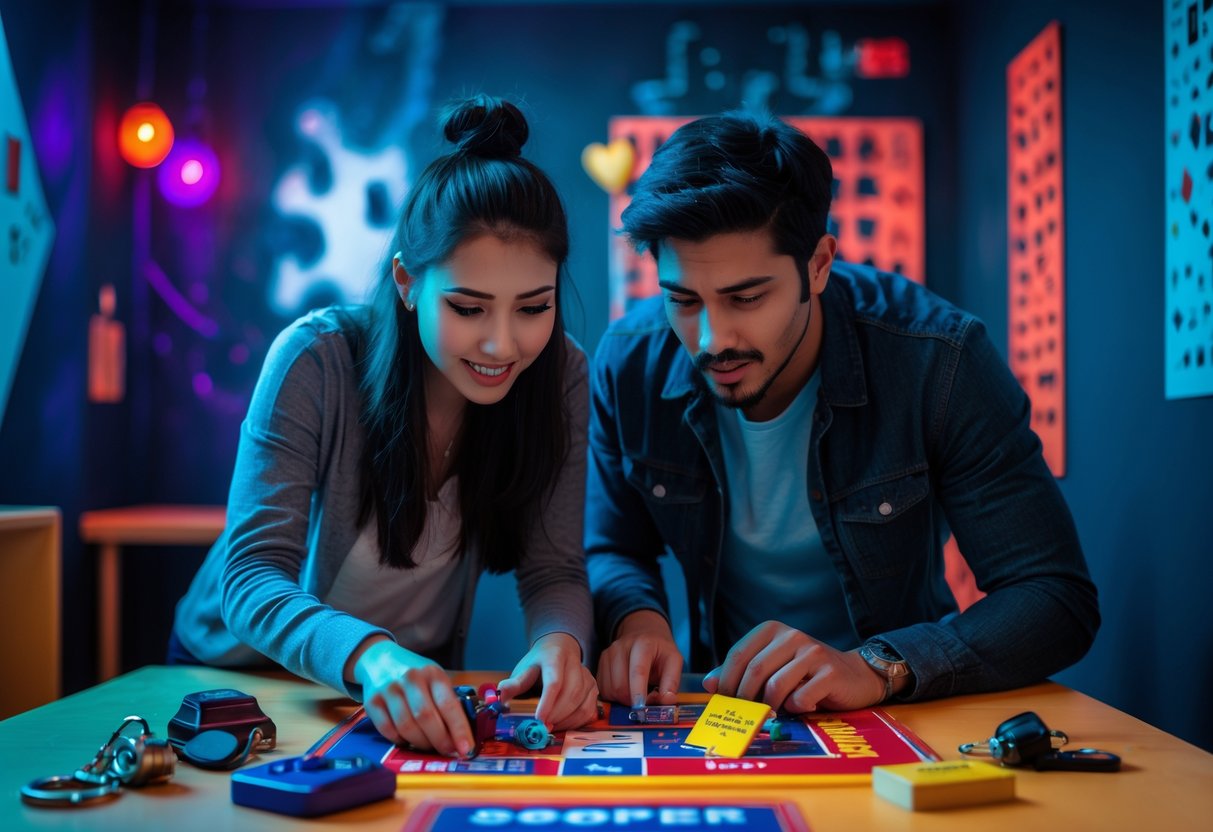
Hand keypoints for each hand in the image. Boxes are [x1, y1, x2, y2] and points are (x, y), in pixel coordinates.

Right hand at [351, 636, 474, 755]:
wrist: (381, 660)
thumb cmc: (417, 676)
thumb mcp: (436, 679)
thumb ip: (448, 703)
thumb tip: (462, 738)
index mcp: (432, 673)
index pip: (448, 705)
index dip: (458, 729)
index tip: (466, 749)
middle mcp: (410, 679)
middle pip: (426, 718)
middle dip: (440, 740)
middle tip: (447, 751)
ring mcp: (389, 689)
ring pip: (406, 727)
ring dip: (420, 743)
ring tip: (428, 745)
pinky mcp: (372, 701)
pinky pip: (388, 730)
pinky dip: (400, 740)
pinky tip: (407, 739)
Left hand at [497, 632, 598, 730]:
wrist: (559, 648)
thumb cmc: (539, 663)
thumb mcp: (524, 669)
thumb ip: (513, 684)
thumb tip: (497, 698)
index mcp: (554, 657)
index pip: (554, 681)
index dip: (548, 702)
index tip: (538, 719)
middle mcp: (575, 665)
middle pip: (571, 693)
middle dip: (556, 714)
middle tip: (542, 727)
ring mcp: (587, 677)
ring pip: (582, 704)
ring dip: (566, 721)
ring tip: (550, 726)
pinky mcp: (593, 689)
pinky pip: (588, 710)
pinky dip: (575, 723)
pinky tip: (562, 724)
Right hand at [595, 610, 682, 707]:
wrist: (643, 633)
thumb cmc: (659, 650)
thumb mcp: (674, 660)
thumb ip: (672, 681)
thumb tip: (667, 700)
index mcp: (643, 644)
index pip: (638, 671)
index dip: (638, 692)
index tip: (640, 708)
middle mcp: (621, 647)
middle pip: (620, 685)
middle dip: (631, 701)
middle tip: (644, 701)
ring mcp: (608, 654)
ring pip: (609, 689)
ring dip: (622, 700)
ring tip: (635, 694)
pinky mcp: (600, 663)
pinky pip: (602, 689)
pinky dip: (613, 697)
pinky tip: (624, 690)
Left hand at [702, 621, 885, 712]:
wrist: (854, 675)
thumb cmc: (805, 674)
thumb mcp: (772, 667)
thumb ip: (740, 673)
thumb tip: (709, 684)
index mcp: (772, 630)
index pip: (738, 654)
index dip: (726, 681)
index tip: (724, 701)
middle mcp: (792, 636)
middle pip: (754, 670)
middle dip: (745, 698)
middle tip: (746, 714)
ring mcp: (812, 652)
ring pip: (776, 686)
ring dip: (770, 706)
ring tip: (774, 712)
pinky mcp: (830, 672)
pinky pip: (801, 697)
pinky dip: (796, 708)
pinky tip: (801, 706)